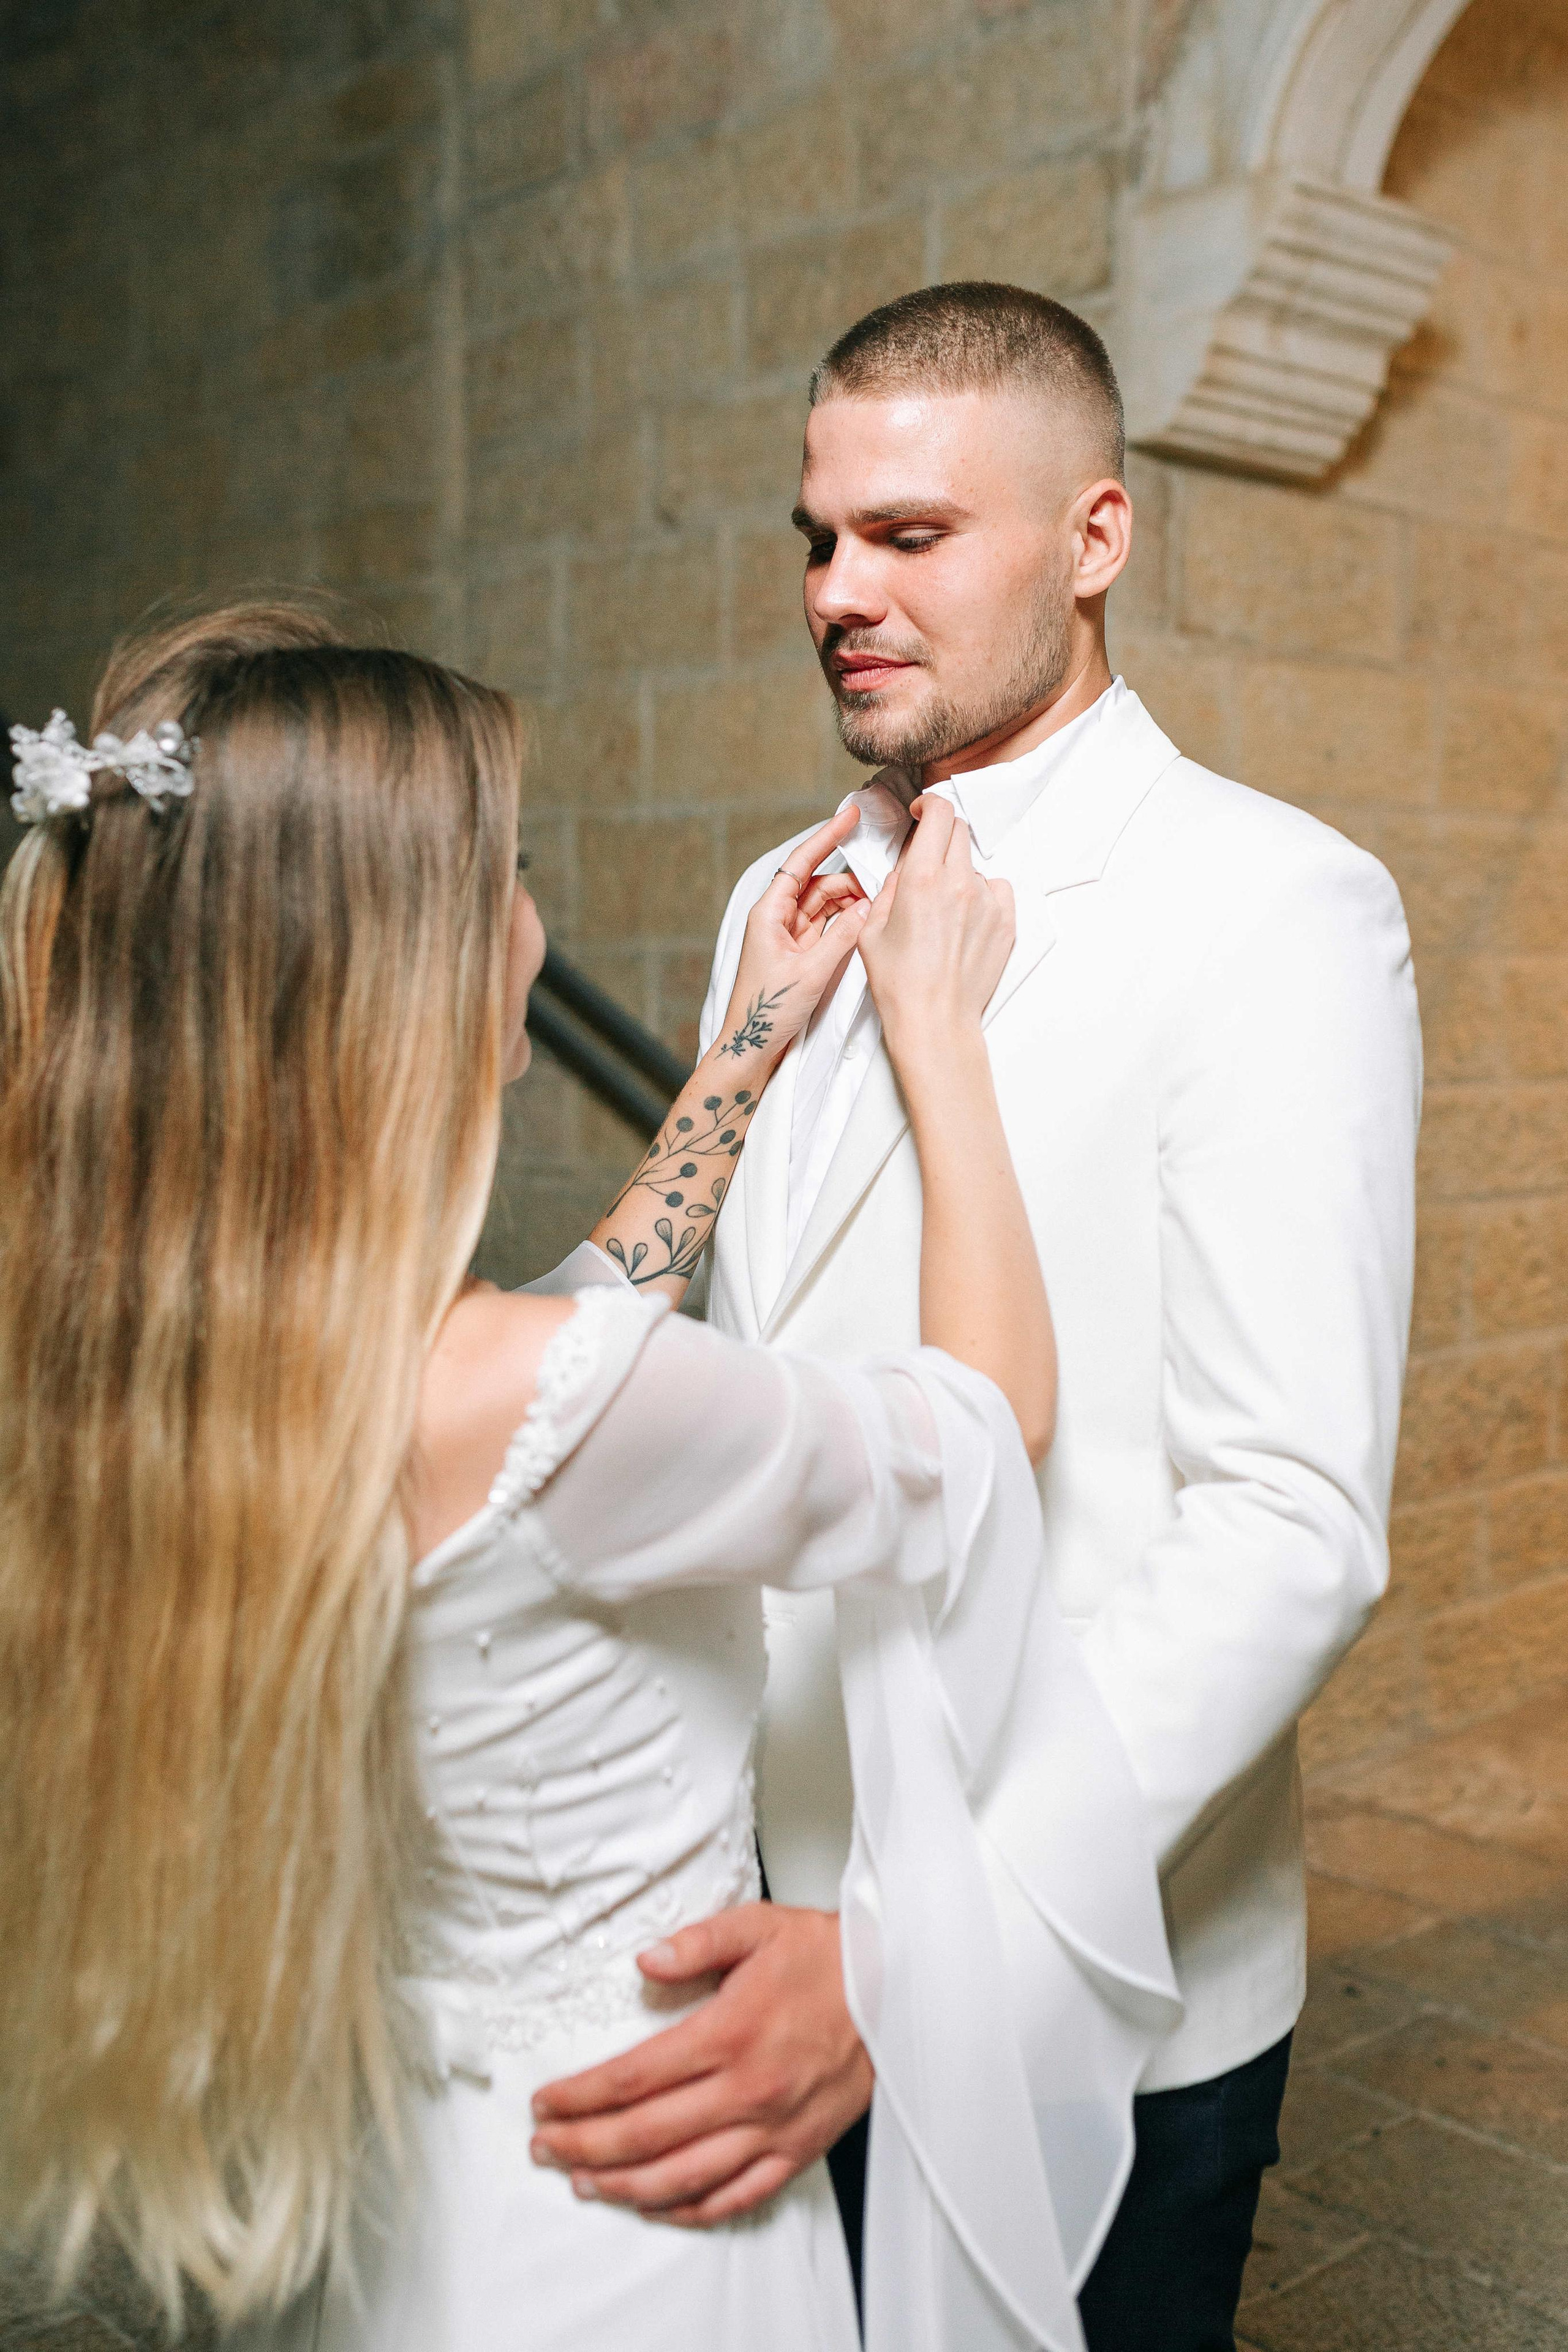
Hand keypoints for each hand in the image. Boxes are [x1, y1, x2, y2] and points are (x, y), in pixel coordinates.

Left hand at [529, 1904, 871, 2225]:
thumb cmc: (824, 1958)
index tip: (546, 2103)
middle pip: (645, 2135)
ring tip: (583, 2181)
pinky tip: (658, 2206)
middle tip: (544, 2148)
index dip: (581, 2097)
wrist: (895, 1987)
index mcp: (730, 2033)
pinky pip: (737, 2196)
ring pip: (683, 2176)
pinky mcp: (797, 2149)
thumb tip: (645, 1960)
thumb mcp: (759, 1927)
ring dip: (624, 2187)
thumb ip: (697, 1942)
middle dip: (583, 2145)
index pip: (633, 2079)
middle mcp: (747, 2090)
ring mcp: (773, 2128)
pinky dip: (690, 2210)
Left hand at [712, 810, 869, 1068]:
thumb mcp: (810, 973)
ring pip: (826, 905)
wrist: (751, 1049)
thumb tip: (868, 907)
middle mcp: (777, 920)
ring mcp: (789, 937)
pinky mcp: (799, 954)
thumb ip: (842, 938)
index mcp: (769, 914)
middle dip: (850, 880)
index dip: (826, 836)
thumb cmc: (767, 1012)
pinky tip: (866, 924)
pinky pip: (827, 926)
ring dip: (851, 903)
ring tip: (877, 909)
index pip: (800, 864)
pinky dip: (846, 923)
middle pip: (818, 883)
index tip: (849, 815)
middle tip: (882, 884)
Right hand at [858, 795, 1013, 1068]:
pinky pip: (996, 890)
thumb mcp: (872, 930)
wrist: (935, 1020)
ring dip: (958, 875)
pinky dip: (981, 897)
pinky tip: (964, 923)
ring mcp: (988, 903)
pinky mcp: (1006, 923)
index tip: (922, 813)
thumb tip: (904, 871)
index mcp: (923, 878)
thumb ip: (889, 889)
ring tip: (942, 913)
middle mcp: (960, 883)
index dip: (929, 805)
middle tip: (926, 863)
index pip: (939, 814)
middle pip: (959, 832)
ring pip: (974, 867)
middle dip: (941, 838)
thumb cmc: (899, 982)